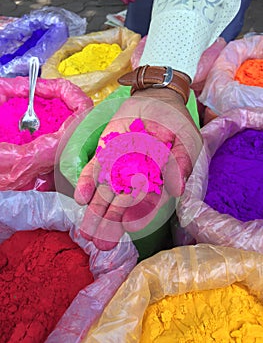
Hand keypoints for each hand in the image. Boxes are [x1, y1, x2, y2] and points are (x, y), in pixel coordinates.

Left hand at [74, 88, 201, 249]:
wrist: (156, 99)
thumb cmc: (175, 123)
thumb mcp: (187, 141)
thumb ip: (182, 164)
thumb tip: (177, 189)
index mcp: (157, 180)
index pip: (148, 203)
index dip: (138, 216)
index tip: (129, 229)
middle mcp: (136, 177)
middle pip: (123, 202)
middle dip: (112, 222)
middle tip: (102, 244)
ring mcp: (119, 165)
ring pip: (106, 191)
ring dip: (96, 210)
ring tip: (86, 231)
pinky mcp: (105, 152)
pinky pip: (95, 169)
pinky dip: (88, 182)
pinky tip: (82, 198)